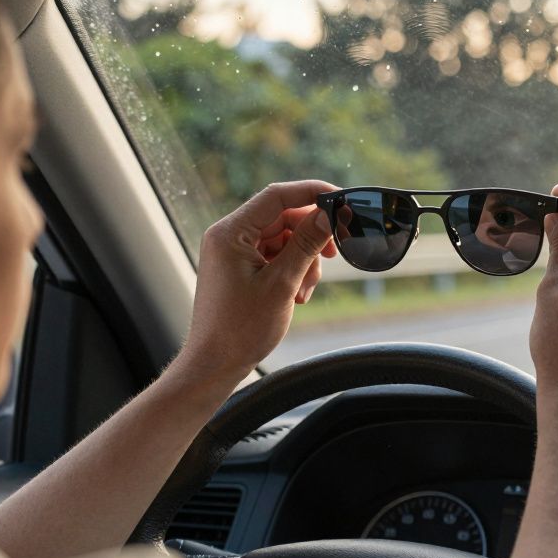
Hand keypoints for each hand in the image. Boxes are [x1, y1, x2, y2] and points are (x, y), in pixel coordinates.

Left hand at [175, 180, 338, 382]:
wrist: (215, 364)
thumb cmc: (240, 329)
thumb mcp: (282, 283)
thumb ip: (306, 244)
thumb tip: (329, 214)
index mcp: (231, 233)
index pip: (277, 196)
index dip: (312, 193)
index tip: (342, 201)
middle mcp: (229, 236)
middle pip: (283, 217)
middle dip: (310, 237)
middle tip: (333, 254)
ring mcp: (234, 252)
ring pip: (283, 238)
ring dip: (303, 259)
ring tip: (304, 291)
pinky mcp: (241, 267)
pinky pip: (275, 256)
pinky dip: (293, 271)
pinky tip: (296, 296)